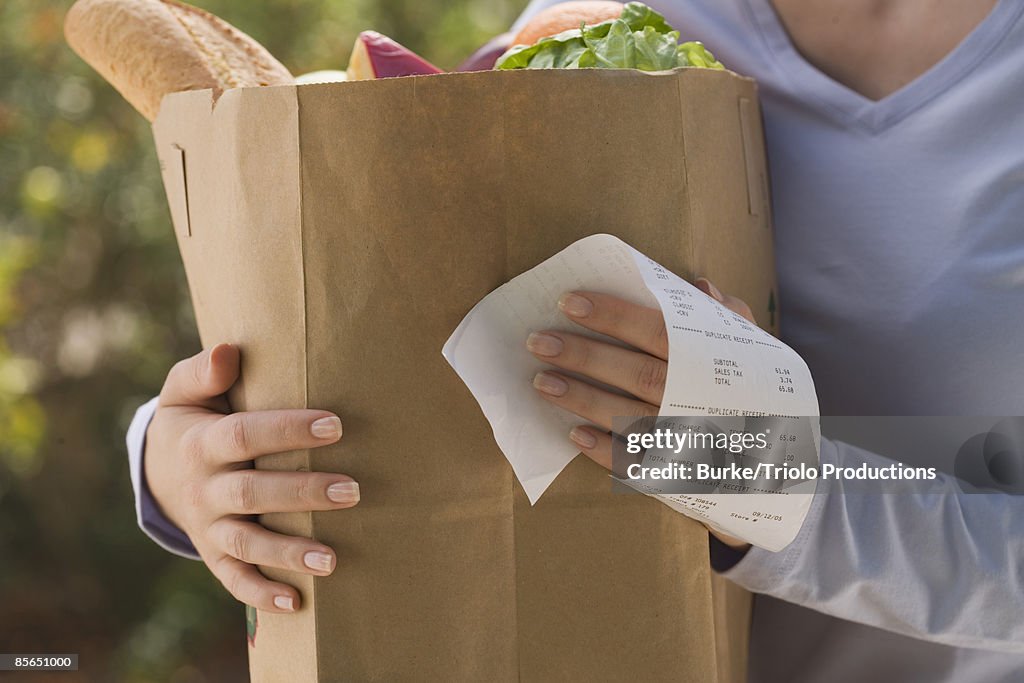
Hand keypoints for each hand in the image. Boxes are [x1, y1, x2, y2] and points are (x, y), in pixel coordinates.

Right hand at [145, 343, 358, 612]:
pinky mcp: (213, 552)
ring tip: (332, 561)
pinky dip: (260, 593)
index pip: (246, 435)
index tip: (335, 425)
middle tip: (353, 491)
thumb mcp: (184, 391)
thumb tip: (228, 351)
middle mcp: (205, 488)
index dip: (288, 430)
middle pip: (253, 492)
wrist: (157, 469)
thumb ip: (204, 372)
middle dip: (302, 493)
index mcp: (202, 443)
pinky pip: (234, 577)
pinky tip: (296, 603)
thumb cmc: (191, 419)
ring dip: (288, 553)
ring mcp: (208, 525)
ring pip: (247, 542)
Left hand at [526, 278, 752, 549]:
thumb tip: (697, 286)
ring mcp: (688, 441)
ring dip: (581, 400)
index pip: (656, 330)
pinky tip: (572, 435)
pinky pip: (636, 464)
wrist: (791, 467)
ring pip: (628, 417)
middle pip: (634, 373)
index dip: (612, 316)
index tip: (568, 302)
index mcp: (712, 362)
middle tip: (537, 342)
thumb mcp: (757, 349)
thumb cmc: (762, 395)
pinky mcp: (679, 474)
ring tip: (541, 383)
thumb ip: (729, 316)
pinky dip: (603, 451)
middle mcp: (698, 400)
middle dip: (583, 356)